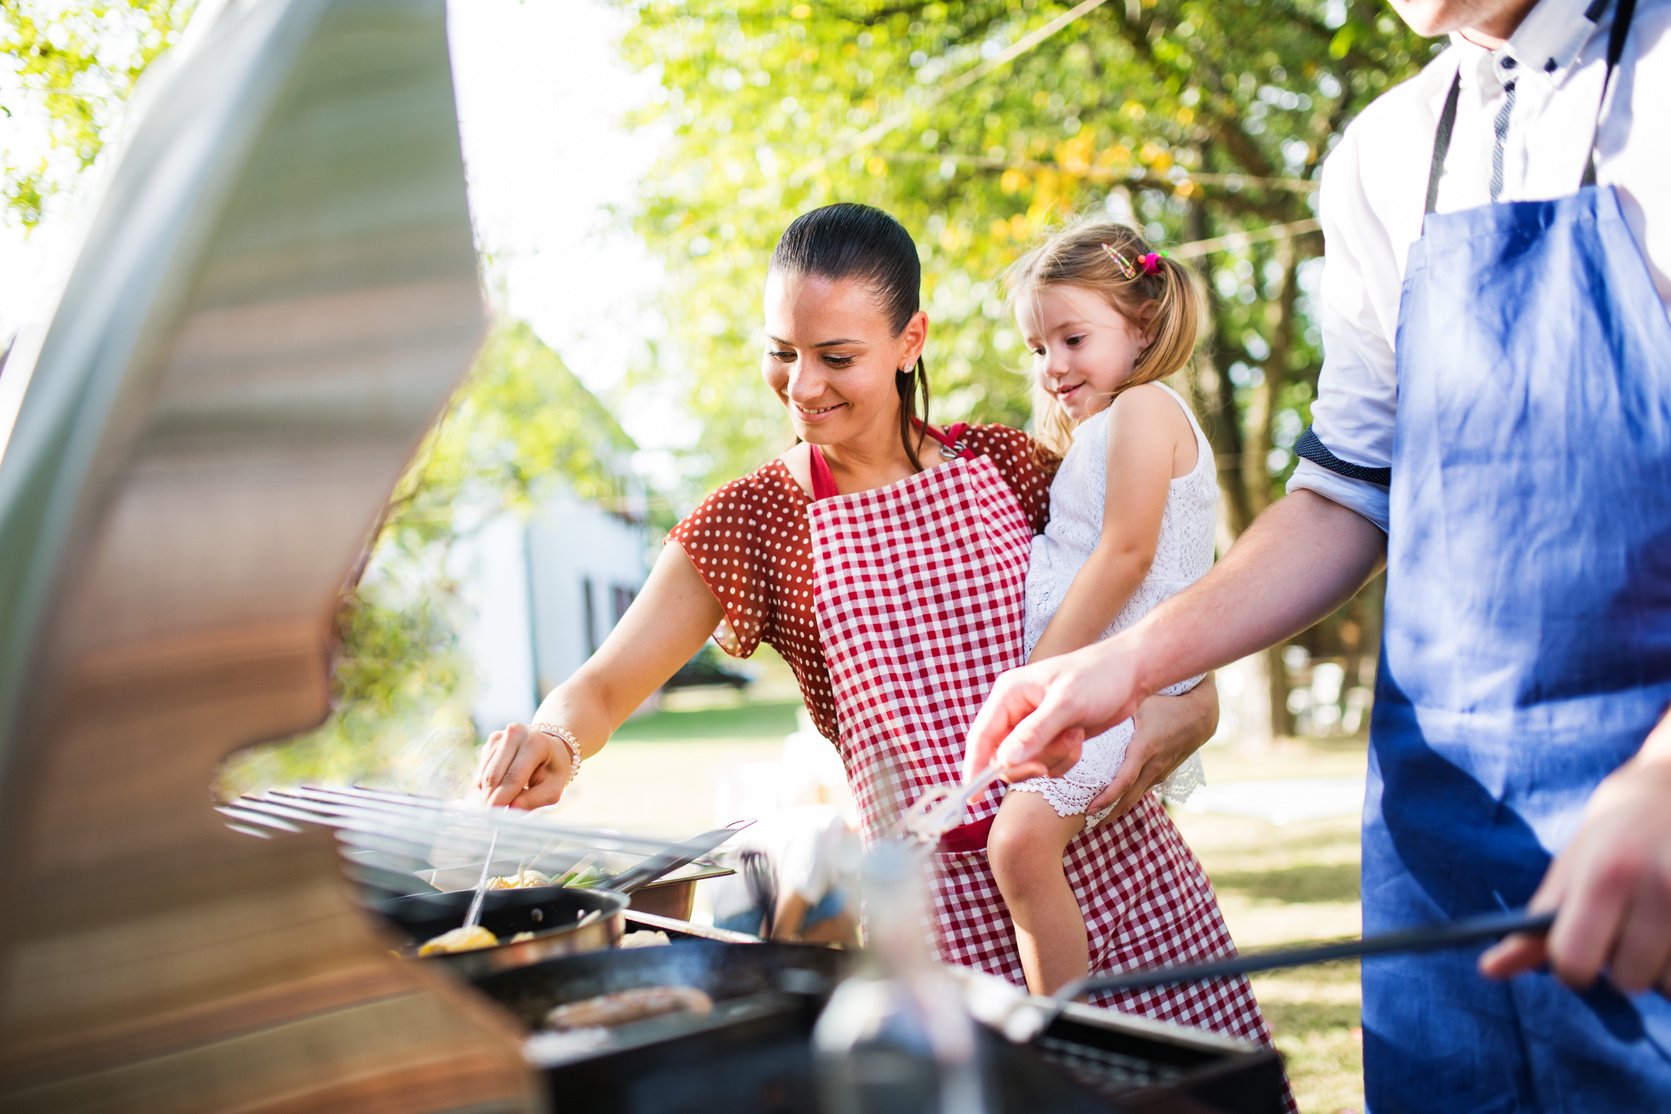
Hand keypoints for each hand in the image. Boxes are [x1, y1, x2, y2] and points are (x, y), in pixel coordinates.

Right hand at [474, 723, 572, 808]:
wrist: (551, 747)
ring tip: (507, 797)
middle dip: (491, 799)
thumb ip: (533, 800)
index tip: (494, 817)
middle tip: (494, 817)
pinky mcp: (490, 742)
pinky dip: (489, 784)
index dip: (502, 798)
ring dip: (490, 793)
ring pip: (484, 775)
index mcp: (535, 743)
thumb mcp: (553, 788)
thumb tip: (509, 808)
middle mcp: (515, 733)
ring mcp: (500, 736)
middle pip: (493, 776)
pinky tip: (505, 783)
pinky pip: (482, 772)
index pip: (513, 777)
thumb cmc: (553, 770)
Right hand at [964, 636, 1144, 783]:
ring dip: (1054, 758)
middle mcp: (1016, 710)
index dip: (974, 767)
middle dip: (1032, 762)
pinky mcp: (1051, 737)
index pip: (981, 736)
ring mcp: (1033, 726)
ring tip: (1075, 735)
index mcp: (1009, 694)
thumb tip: (1004, 762)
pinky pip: (1047, 764)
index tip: (972, 798)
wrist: (1129, 674)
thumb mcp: (1066, 704)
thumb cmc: (1097, 677)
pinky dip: (1064, 759)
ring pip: (1028, 763)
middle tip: (1050, 762)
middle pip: (1003, 757)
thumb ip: (1034, 733)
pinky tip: (1078, 737)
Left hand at [1086, 676, 1218, 819]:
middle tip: (1085, 825)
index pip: (1124, 781)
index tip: (1089, 809)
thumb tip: (1087, 713)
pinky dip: (1129, 798)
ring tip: (1096, 819)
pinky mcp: (1164, 772)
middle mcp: (1153, 765)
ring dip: (1117, 809)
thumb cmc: (1167, 704)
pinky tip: (1115, 802)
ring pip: (1137, 796)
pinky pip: (1144, 789)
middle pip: (1129, 798)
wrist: (1201, 715)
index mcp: (1144, 749)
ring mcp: (1160, 771)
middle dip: (1107, 814)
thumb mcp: (1140, 703)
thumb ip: (1116, 710)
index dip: (1106, 798)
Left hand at [1479, 747, 1670, 994]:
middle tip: (1624, 929)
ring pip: (1669, 985)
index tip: (1578, 952)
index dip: (1572, 966)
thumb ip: (1532, 927)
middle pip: (1628, 981)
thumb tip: (1490, 970)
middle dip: (1621, 965)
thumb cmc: (1614, 832)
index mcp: (1604, 878)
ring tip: (1655, 926)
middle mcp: (1658, 891)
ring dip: (1660, 968)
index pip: (1576, 962)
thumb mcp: (1569, 868)